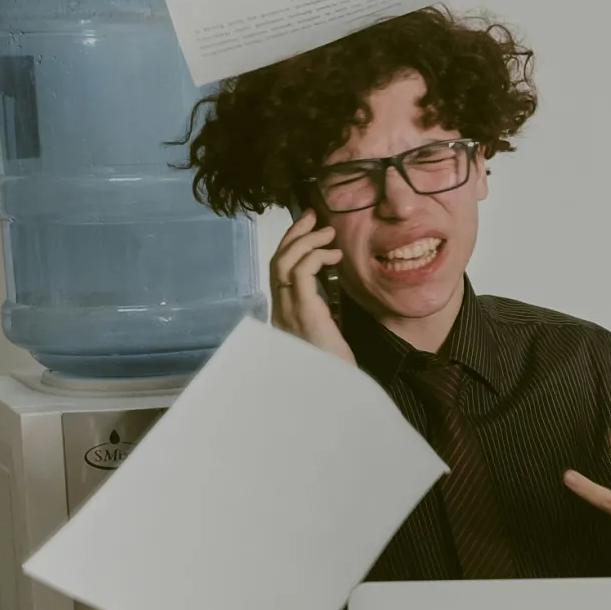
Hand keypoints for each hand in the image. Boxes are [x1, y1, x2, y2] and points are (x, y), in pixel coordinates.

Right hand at [271, 208, 353, 364]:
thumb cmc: (334, 368)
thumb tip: (328, 289)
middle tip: (313, 216)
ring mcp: (288, 312)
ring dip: (306, 241)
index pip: (278, 271)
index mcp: (283, 315)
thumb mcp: (325, 335)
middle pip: (276, 261)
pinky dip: (315, 257)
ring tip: (328, 232)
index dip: (290, 245)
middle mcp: (280, 311)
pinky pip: (301, 274)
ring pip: (284, 263)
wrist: (334, 393)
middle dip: (294, 234)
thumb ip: (320, 313)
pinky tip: (333, 255)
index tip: (308, 228)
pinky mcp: (304, 313)